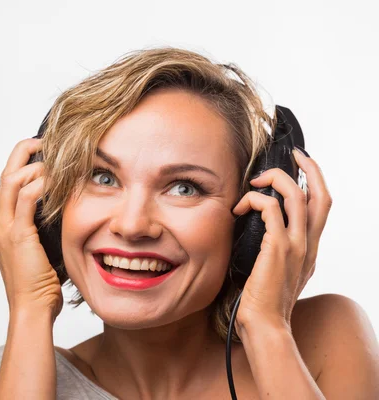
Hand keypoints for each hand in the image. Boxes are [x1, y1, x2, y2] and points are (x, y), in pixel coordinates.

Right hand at [0, 138, 62, 319]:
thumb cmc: (40, 285)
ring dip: (31, 165)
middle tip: (41, 142)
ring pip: (10, 181)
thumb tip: (62, 213)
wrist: (31, 309)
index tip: (41, 156)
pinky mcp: (17, 236)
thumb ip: (44, 230)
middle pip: (3, 176)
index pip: (7, 187)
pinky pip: (25, 199)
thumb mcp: (41, 250)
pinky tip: (52, 179)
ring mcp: (5, 230)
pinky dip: (37, 184)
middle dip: (21, 153)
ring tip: (50, 159)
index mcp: (2, 227)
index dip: (21, 166)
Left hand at [231, 148, 331, 330]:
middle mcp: (308, 244)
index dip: (315, 182)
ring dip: (275, 179)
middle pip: (319, 195)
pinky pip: (270, 209)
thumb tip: (260, 233)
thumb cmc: (264, 302)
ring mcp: (296, 245)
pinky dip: (254, 200)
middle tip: (292, 156)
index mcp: (309, 248)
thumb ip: (276, 251)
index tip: (301, 166)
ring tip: (254, 181)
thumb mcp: (277, 272)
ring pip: (296, 195)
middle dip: (309, 169)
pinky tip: (239, 208)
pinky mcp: (277, 248)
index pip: (321, 206)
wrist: (266, 325)